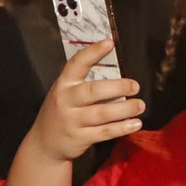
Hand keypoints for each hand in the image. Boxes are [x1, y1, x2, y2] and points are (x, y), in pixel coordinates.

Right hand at [28, 40, 143, 163]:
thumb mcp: (64, 93)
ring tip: (140, 105)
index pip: (76, 64)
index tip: (110, 43)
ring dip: (125, 109)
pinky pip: (104, 132)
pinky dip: (122, 127)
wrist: (45, 143)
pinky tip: (135, 123)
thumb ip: (83, 83)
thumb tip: (116, 71)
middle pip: (93, 91)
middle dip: (118, 87)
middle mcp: (66, 101)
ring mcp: (72, 121)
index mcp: (63, 84)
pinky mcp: (80, 138)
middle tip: (135, 86)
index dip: (93, 52)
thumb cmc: (61, 111)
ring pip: (102, 113)